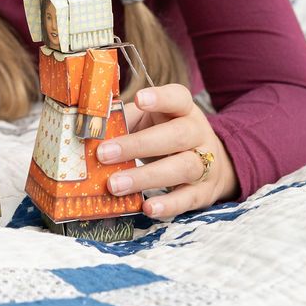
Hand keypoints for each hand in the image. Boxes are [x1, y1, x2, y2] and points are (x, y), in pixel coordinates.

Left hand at [96, 84, 238, 220]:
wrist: (212, 162)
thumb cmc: (166, 134)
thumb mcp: (150, 120)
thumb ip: (126, 119)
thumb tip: (93, 127)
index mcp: (184, 110)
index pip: (178, 98)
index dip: (160, 98)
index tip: (139, 99)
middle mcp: (198, 133)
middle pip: (176, 136)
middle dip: (137, 145)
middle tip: (103, 154)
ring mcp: (207, 163)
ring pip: (183, 168)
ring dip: (146, 177)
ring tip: (115, 185)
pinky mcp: (205, 192)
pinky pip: (188, 198)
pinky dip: (168, 205)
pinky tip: (147, 208)